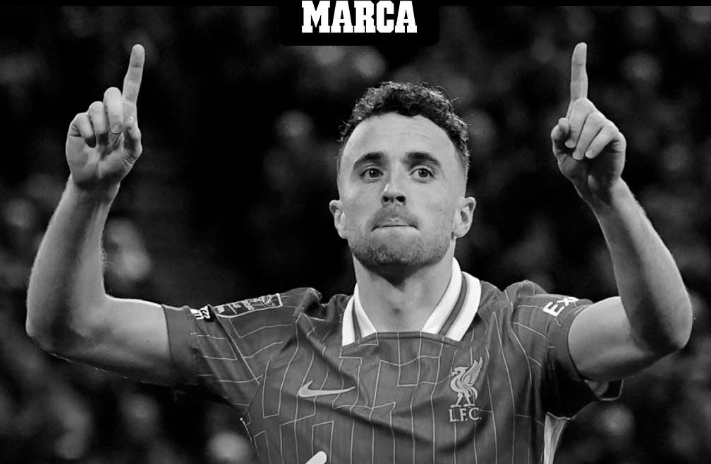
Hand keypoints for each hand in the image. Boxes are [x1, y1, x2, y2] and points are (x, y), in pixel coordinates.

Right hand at [66, 44, 144, 192]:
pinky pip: (84, 119)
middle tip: (117, 132)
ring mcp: (92, 116)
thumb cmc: (118, 164)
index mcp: (127, 114)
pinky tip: (92, 144)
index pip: (131, 86)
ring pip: (97, 107)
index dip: (135, 67)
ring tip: (103, 143)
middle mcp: (109, 111)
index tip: (138, 47)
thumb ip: (134, 137)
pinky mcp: (78, 123)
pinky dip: (91, 134)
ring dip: (104, 128)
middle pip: (112, 92)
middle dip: (116, 112)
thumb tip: (130, 120)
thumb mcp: (132, 153)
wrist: (98, 178)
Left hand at [551, 42, 626, 204]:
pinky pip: (603, 134)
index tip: (581, 45)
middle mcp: (593, 114)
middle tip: (570, 149)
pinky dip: (592, 146)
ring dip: (580, 143)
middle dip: (571, 131)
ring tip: (580, 156)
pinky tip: (590, 156)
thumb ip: (557, 137)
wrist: (590, 184)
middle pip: (581, 109)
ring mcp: (606, 124)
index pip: (579, 85)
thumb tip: (563, 121)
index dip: (579, 66)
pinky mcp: (616, 136)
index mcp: (577, 114)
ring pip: (592, 123)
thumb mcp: (558, 152)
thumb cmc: (574, 166)